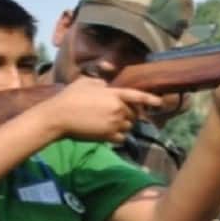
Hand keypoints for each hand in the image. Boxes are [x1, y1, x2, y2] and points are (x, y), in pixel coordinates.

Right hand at [41, 77, 162, 142]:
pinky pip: (121, 138)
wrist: (59, 117)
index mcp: (114, 94)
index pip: (138, 96)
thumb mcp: (85, 82)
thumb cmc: (69, 97)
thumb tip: (106, 86)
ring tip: (107, 122)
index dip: (150, 99)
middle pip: (133, 114)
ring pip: (128, 126)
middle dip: (129, 114)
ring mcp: (114, 123)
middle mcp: (118, 109)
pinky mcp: (108, 136)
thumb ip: (100, 83)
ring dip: (122, 125)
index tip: (160, 103)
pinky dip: (118, 136)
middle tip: (115, 113)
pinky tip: (107, 132)